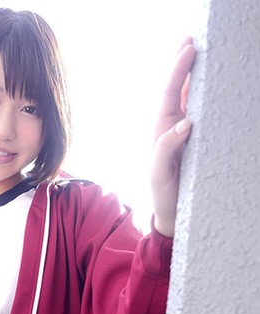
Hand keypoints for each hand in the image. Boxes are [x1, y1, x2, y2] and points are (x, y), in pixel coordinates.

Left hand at [150, 38, 195, 236]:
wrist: (172, 213)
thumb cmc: (163, 192)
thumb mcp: (158, 172)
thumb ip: (166, 148)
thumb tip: (185, 122)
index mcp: (162, 129)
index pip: (169, 93)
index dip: (177, 70)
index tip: (188, 49)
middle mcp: (174, 126)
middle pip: (179, 88)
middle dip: (184, 63)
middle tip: (194, 40)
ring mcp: (186, 132)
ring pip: (191, 97)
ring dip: (196, 76)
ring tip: (204, 53)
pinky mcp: (198, 141)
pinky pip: (205, 113)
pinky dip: (208, 97)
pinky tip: (215, 84)